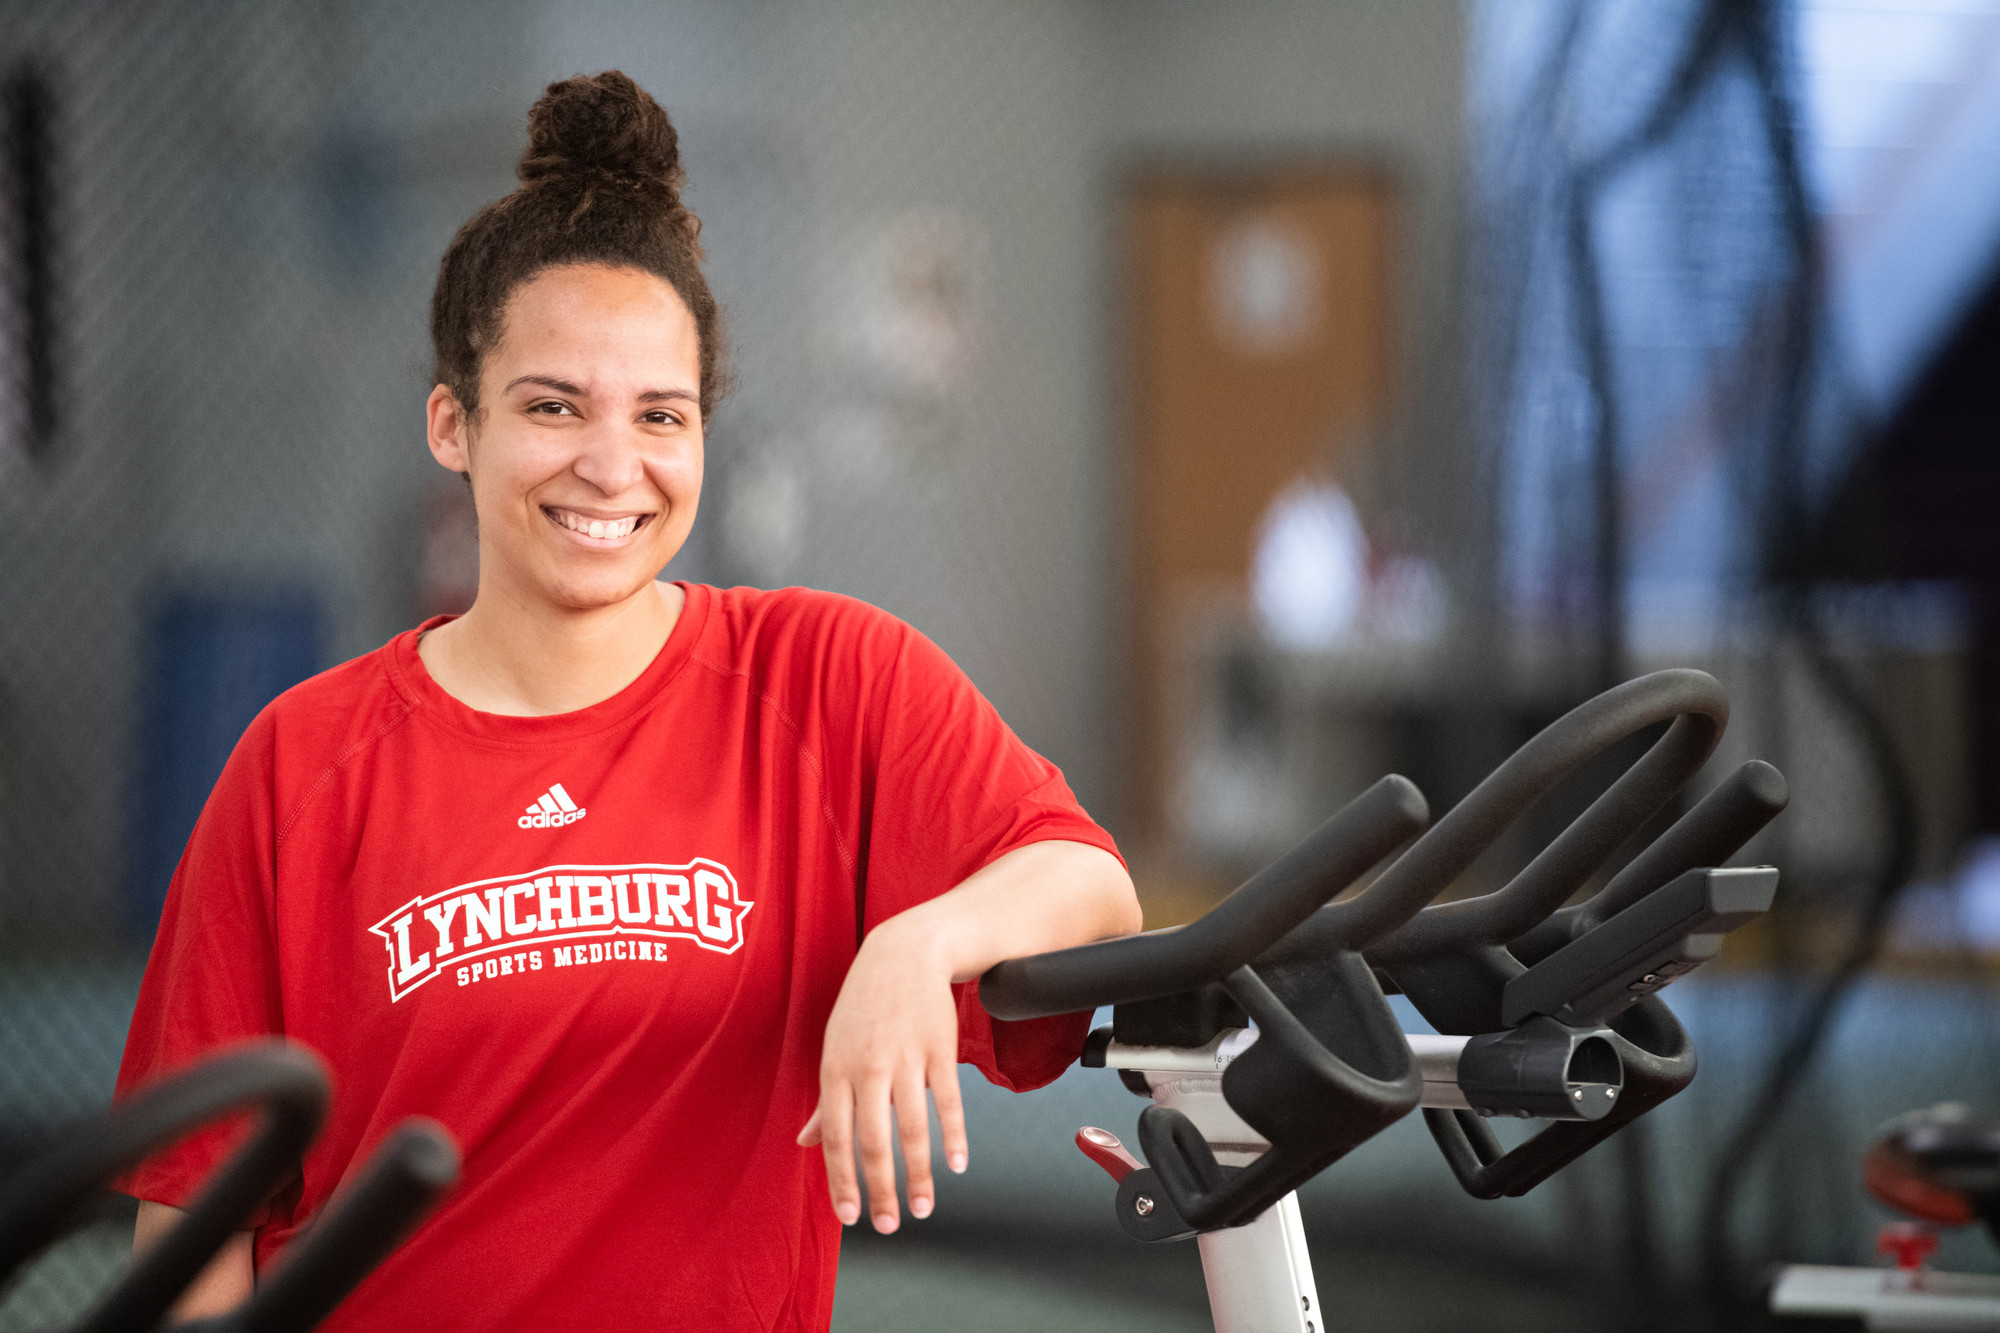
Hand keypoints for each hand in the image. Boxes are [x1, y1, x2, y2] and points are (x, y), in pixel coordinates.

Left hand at [796, 915, 967, 1233]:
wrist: (904, 954)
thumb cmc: (864, 1006)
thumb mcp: (834, 1047)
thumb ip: (826, 1101)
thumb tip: (804, 1142)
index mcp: (836, 1071)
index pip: (837, 1139)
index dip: (843, 1182)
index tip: (852, 1217)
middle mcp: (868, 1068)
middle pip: (874, 1142)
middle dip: (881, 1190)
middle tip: (890, 1224)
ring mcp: (905, 1058)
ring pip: (912, 1128)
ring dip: (919, 1175)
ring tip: (922, 1208)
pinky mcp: (939, 1050)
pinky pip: (947, 1101)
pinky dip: (953, 1136)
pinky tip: (957, 1165)